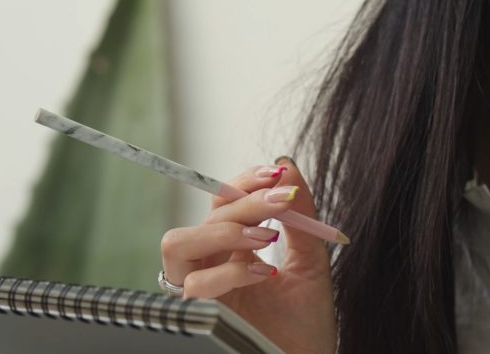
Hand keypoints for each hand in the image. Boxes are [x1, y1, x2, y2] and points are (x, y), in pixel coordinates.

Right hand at [160, 157, 335, 353]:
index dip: (244, 181)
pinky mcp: (201, 316)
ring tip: (266, 236)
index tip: (276, 173)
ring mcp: (203, 292)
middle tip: (282, 200)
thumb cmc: (306, 324)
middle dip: (244, 200)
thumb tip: (287, 164)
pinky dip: (230, 272)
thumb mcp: (310, 260)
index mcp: (233, 250)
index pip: (223, 202)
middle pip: (206, 217)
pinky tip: (264, 273)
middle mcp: (212, 266)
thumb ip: (301, 217)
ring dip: (224, 231)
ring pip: (178, 244)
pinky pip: (195, 285)